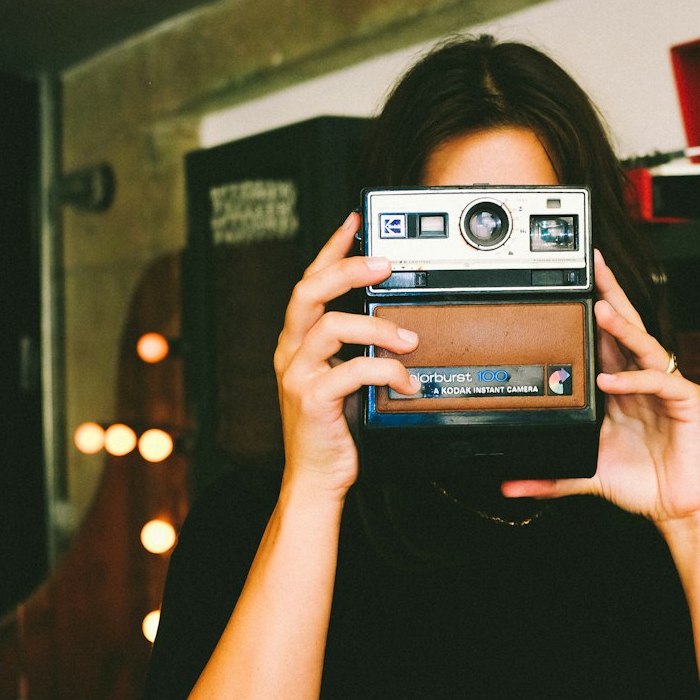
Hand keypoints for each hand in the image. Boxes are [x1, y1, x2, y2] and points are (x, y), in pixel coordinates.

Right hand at [273, 212, 418, 497]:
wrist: (316, 477)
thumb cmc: (331, 428)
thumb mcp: (342, 379)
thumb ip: (356, 349)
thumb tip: (394, 319)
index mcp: (297, 341)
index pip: (310, 281)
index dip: (331, 249)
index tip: (356, 222)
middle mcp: (291, 351)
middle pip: (308, 291)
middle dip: (347, 269)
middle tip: (384, 263)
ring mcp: (297, 375)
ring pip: (332, 327)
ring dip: (377, 327)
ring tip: (409, 339)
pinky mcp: (311, 400)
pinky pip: (351, 371)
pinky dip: (386, 371)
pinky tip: (405, 381)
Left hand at [501, 249, 699, 525]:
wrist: (675, 507)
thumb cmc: (639, 481)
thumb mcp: (586, 474)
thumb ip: (550, 477)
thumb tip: (509, 485)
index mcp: (620, 387)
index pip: (604, 339)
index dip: (591, 311)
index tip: (568, 285)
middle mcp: (642, 379)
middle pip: (626, 328)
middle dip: (610, 295)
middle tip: (593, 266)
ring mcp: (666, 388)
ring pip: (643, 346)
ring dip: (622, 327)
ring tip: (600, 309)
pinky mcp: (687, 402)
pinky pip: (660, 383)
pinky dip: (635, 380)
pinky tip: (612, 380)